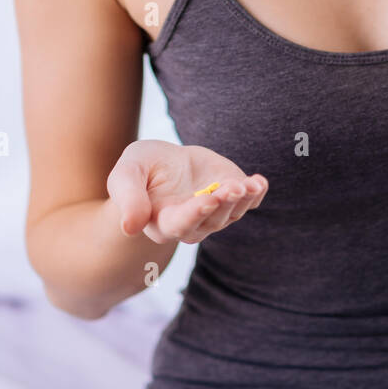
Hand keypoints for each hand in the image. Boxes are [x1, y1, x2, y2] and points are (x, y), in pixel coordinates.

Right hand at [107, 139, 267, 245]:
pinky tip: (259, 182)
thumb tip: (130, 227)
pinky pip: (249, 202)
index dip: (195, 213)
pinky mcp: (232, 199)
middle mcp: (192, 224)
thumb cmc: (142, 167)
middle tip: (233, 187)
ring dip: (242, 198)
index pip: (181, 223)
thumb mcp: (127, 172)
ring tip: (249, 183)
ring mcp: (215, 214)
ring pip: (232, 212)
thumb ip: (127, 197)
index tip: (209, 198)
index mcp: (163, 222)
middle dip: (223, 203)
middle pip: (211, 219)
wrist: (166, 160)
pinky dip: (256, 193)